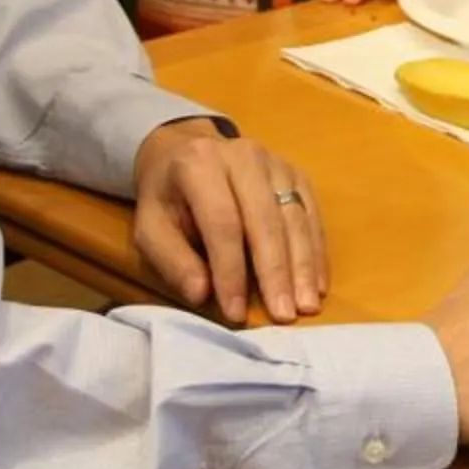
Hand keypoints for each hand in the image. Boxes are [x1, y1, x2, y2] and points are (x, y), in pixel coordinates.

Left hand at [130, 120, 327, 323]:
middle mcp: (243, 156)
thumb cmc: (167, 199)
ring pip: (295, 217)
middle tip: (284, 315)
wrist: (185, 153)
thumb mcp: (150, 228)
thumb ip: (172, 261)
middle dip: (275, 272)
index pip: (222, 222)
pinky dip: (316, 252)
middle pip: (265, 219)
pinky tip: (318, 284)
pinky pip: (311, 215)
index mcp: (199, 164)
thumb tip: (202, 294)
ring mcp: (275, 162)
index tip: (236, 313)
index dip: (230, 270)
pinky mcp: (296, 174)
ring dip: (303, 266)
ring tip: (306, 305)